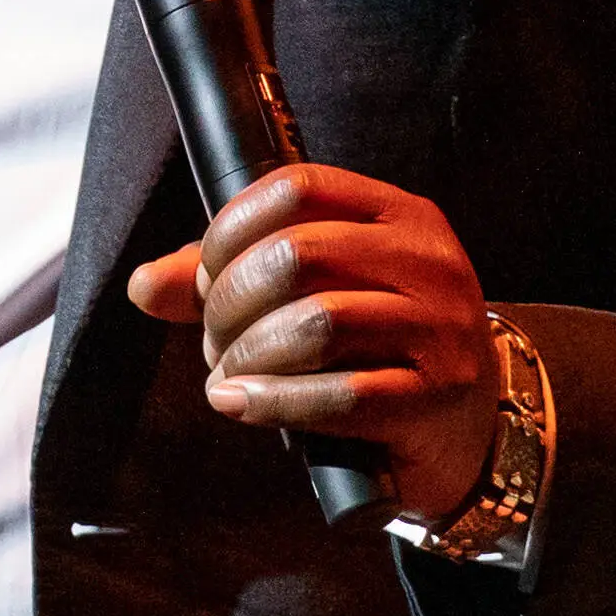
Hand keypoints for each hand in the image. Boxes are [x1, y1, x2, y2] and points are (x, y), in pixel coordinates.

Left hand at [124, 164, 500, 521]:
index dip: (229, 230)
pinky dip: (272, 401)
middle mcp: (427, 262)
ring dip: (246, 355)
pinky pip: (340, 396)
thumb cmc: (378, 349)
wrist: (470, 428)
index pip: (296, 187)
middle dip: (229, 302)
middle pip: (297, 255)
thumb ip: (231, 277)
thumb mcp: (317, 293)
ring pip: (316, 323)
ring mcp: (440, 330)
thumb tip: (146, 284)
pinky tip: (242, 403)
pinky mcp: (436, 400)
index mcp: (398, 216)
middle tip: (214, 338)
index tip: (206, 277)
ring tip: (228, 374)